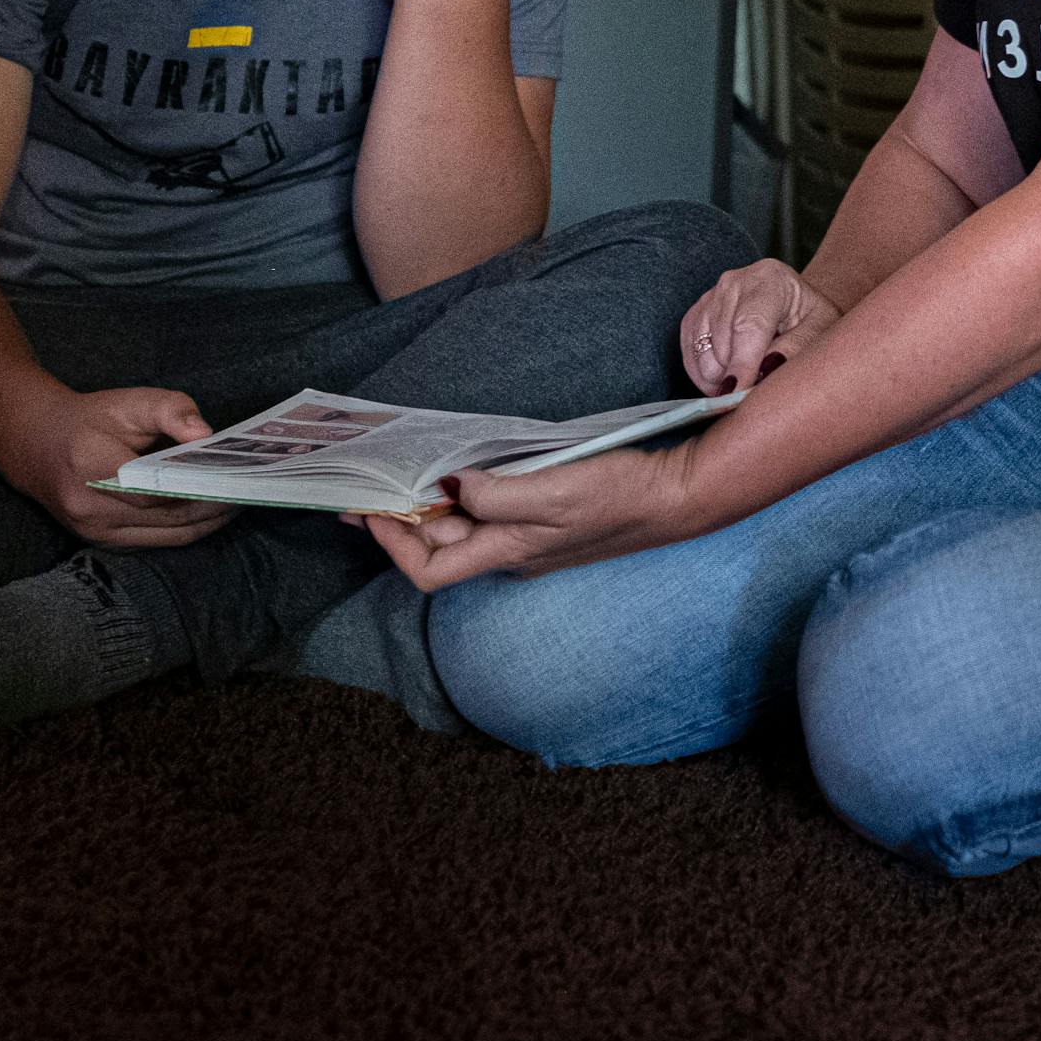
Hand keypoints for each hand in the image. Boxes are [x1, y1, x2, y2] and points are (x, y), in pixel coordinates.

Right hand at [0, 382, 232, 547]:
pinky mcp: (101, 542)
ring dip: (206, 522)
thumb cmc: (91, 420)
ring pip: (166, 535)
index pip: (155, 486)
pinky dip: (186, 530)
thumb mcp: (130, 400)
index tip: (237, 476)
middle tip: (252, 491)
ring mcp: (93, 530)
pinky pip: (155, 542)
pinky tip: (211, 513)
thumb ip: (171, 409)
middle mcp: (88, 504)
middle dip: (213, 506)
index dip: (199, 485)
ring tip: (240, 502)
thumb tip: (206, 435)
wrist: (37, 445)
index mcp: (90, 461)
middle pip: (166, 515)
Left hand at [358, 440, 698, 590]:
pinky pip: (489, 513)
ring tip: (401, 475)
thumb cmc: (618, 496)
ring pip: (464, 528)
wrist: (673, 497)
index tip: (369, 509)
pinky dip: (463, 495)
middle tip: (366, 485)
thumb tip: (452, 487)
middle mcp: (512, 552)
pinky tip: (459, 470)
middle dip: (401, 519)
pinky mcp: (545, 519)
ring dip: (429, 506)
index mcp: (508, 552)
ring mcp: (529, 537)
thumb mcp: (554, 491)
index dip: (394, 544)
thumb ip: (497, 494)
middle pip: (441, 545)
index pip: (430, 570)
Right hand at [677, 259, 834, 393]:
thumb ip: (793, 350)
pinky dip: (705, 376)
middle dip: (736, 377)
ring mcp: (710, 297)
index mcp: (770, 279)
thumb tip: (761, 373)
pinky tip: (728, 380)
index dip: (743, 365)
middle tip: (756, 394)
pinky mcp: (695, 315)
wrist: (795, 306)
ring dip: (720, 379)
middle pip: (723, 342)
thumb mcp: (819, 332)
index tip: (739, 395)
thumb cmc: (810, 320)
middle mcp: (734, 282)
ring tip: (747, 384)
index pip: (749, 326)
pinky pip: (689, 355)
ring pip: (702, 353)